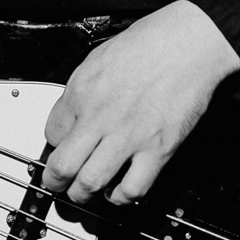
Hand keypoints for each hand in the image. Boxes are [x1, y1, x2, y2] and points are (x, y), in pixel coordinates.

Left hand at [42, 0, 239, 206]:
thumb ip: (81, 90)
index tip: (59, 149)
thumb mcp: (98, 58)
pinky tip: (120, 191)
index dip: (53, 146)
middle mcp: (100, 116)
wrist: (189, 42)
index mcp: (82, 92)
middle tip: (57, 184)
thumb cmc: (151, 42)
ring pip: (90, 183)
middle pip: (62, 166)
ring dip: (83, 195)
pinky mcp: (158, 149)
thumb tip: (72, 113)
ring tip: (85, 193)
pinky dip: (121, 197)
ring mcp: (128, 136)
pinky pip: (132, 189)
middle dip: (54, 182)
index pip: (50, 133)